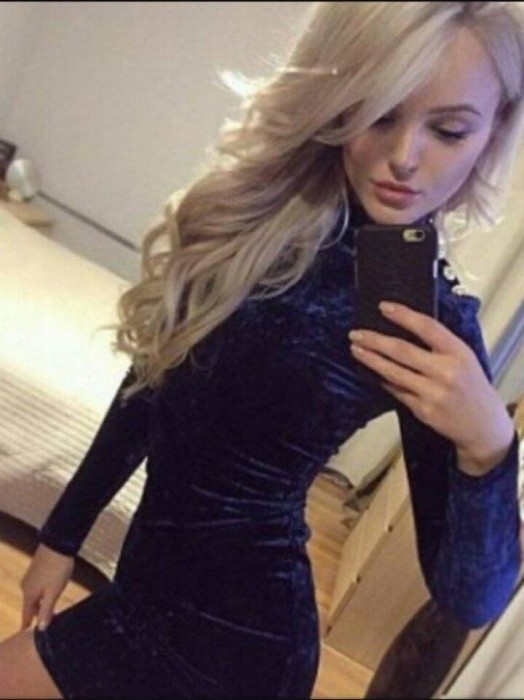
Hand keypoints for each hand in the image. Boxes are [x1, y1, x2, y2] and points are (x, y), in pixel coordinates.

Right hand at [19, 543, 74, 630]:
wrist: (57, 544)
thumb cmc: (57, 569)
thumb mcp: (54, 592)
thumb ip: (46, 610)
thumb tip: (40, 628)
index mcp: (29, 594)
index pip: (26, 615)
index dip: (27, 625)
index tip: (24, 634)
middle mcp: (26, 586)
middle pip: (31, 606)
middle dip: (39, 613)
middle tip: (49, 620)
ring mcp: (30, 577)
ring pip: (35, 595)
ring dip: (43, 602)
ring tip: (53, 607)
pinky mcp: (36, 569)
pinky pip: (38, 586)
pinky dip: (44, 592)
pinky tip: (52, 590)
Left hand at [349, 301, 514, 474]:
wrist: (483, 426)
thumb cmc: (471, 387)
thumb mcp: (464, 358)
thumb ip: (439, 345)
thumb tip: (403, 328)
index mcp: (458, 353)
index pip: (427, 327)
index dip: (403, 315)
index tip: (383, 307)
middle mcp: (446, 372)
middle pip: (402, 351)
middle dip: (375, 341)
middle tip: (356, 333)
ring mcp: (433, 393)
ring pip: (393, 372)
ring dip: (371, 360)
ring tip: (356, 350)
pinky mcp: (422, 410)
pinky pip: (396, 390)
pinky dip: (383, 380)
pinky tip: (373, 373)